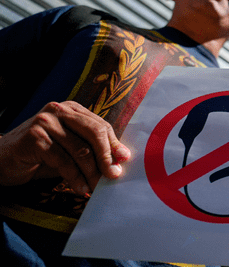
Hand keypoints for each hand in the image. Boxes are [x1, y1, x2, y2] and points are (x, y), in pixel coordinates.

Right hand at [0, 101, 130, 193]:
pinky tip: (80, 189)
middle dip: (107, 157)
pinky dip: (75, 178)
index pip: (100, 125)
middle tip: (114, 176)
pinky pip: (63, 161)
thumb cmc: (38, 156)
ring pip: (80, 149)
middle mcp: (59, 110)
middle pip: (94, 132)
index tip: (125, 160)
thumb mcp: (68, 149)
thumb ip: (90, 150)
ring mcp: (45, 122)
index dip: (114, 144)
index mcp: (72, 109)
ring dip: (92, 172)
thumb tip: (120, 160)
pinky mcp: (35, 138)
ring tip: (96, 188)